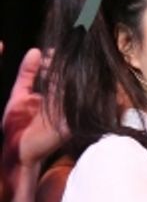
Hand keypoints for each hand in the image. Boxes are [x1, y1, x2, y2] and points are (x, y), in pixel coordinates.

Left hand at [3, 48, 65, 173]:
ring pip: (75, 90)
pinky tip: (58, 81)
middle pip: (71, 80)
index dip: (57, 61)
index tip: (50, 52)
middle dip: (64, 67)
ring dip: (67, 77)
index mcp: (55, 96)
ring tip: (57, 63)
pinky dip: (68, 93)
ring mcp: (69, 114)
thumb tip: (36, 51)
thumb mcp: (20, 93)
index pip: (63, 74)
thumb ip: (27, 73)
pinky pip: (73, 106)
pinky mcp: (70, 124)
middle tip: (56, 55)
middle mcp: (66, 104)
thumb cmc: (17, 125)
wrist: (16, 150)